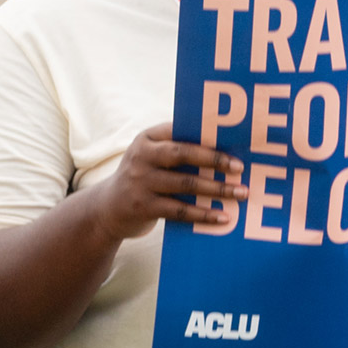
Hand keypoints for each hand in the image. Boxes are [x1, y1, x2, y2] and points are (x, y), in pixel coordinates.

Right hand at [90, 123, 245, 239]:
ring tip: (241, 193)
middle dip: (214, 159)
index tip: (233, 139)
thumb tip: (226, 153)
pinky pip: (180, 210)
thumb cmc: (143, 179)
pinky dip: (204, 214)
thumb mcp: (151, 159)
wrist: (107, 208)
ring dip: (217, 189)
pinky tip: (224, 217)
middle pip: (182, 154)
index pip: (178, 130)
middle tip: (240, 167)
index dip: (205, 135)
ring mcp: (140, 182)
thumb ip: (176, 151)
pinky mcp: (143, 206)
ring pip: (185, 183)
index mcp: (146, 139)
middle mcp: (140, 157)